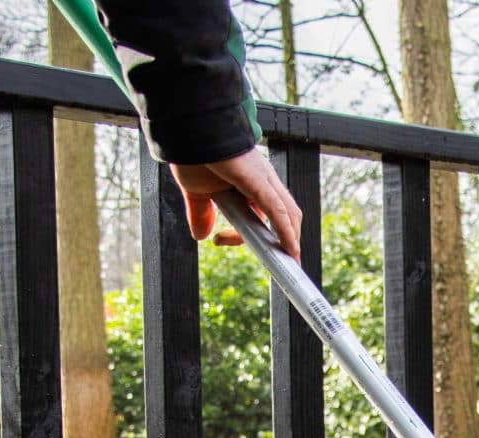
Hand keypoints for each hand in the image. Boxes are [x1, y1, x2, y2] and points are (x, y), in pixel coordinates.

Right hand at [171, 148, 302, 258]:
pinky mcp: (259, 181)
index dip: (250, 235)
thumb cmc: (193, 152)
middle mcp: (262, 182)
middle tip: (274, 264)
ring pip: (287, 215)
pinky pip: (279, 211)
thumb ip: (202, 214)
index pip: (261, 216)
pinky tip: (290, 250)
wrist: (188, 131)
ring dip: (289, 242)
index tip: (223, 241)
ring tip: (288, 264)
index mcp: (249, 184)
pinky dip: (286, 232)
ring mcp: (263, 181)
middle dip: (280, 243)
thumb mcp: (196, 192)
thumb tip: (201, 235)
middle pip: (282, 217)